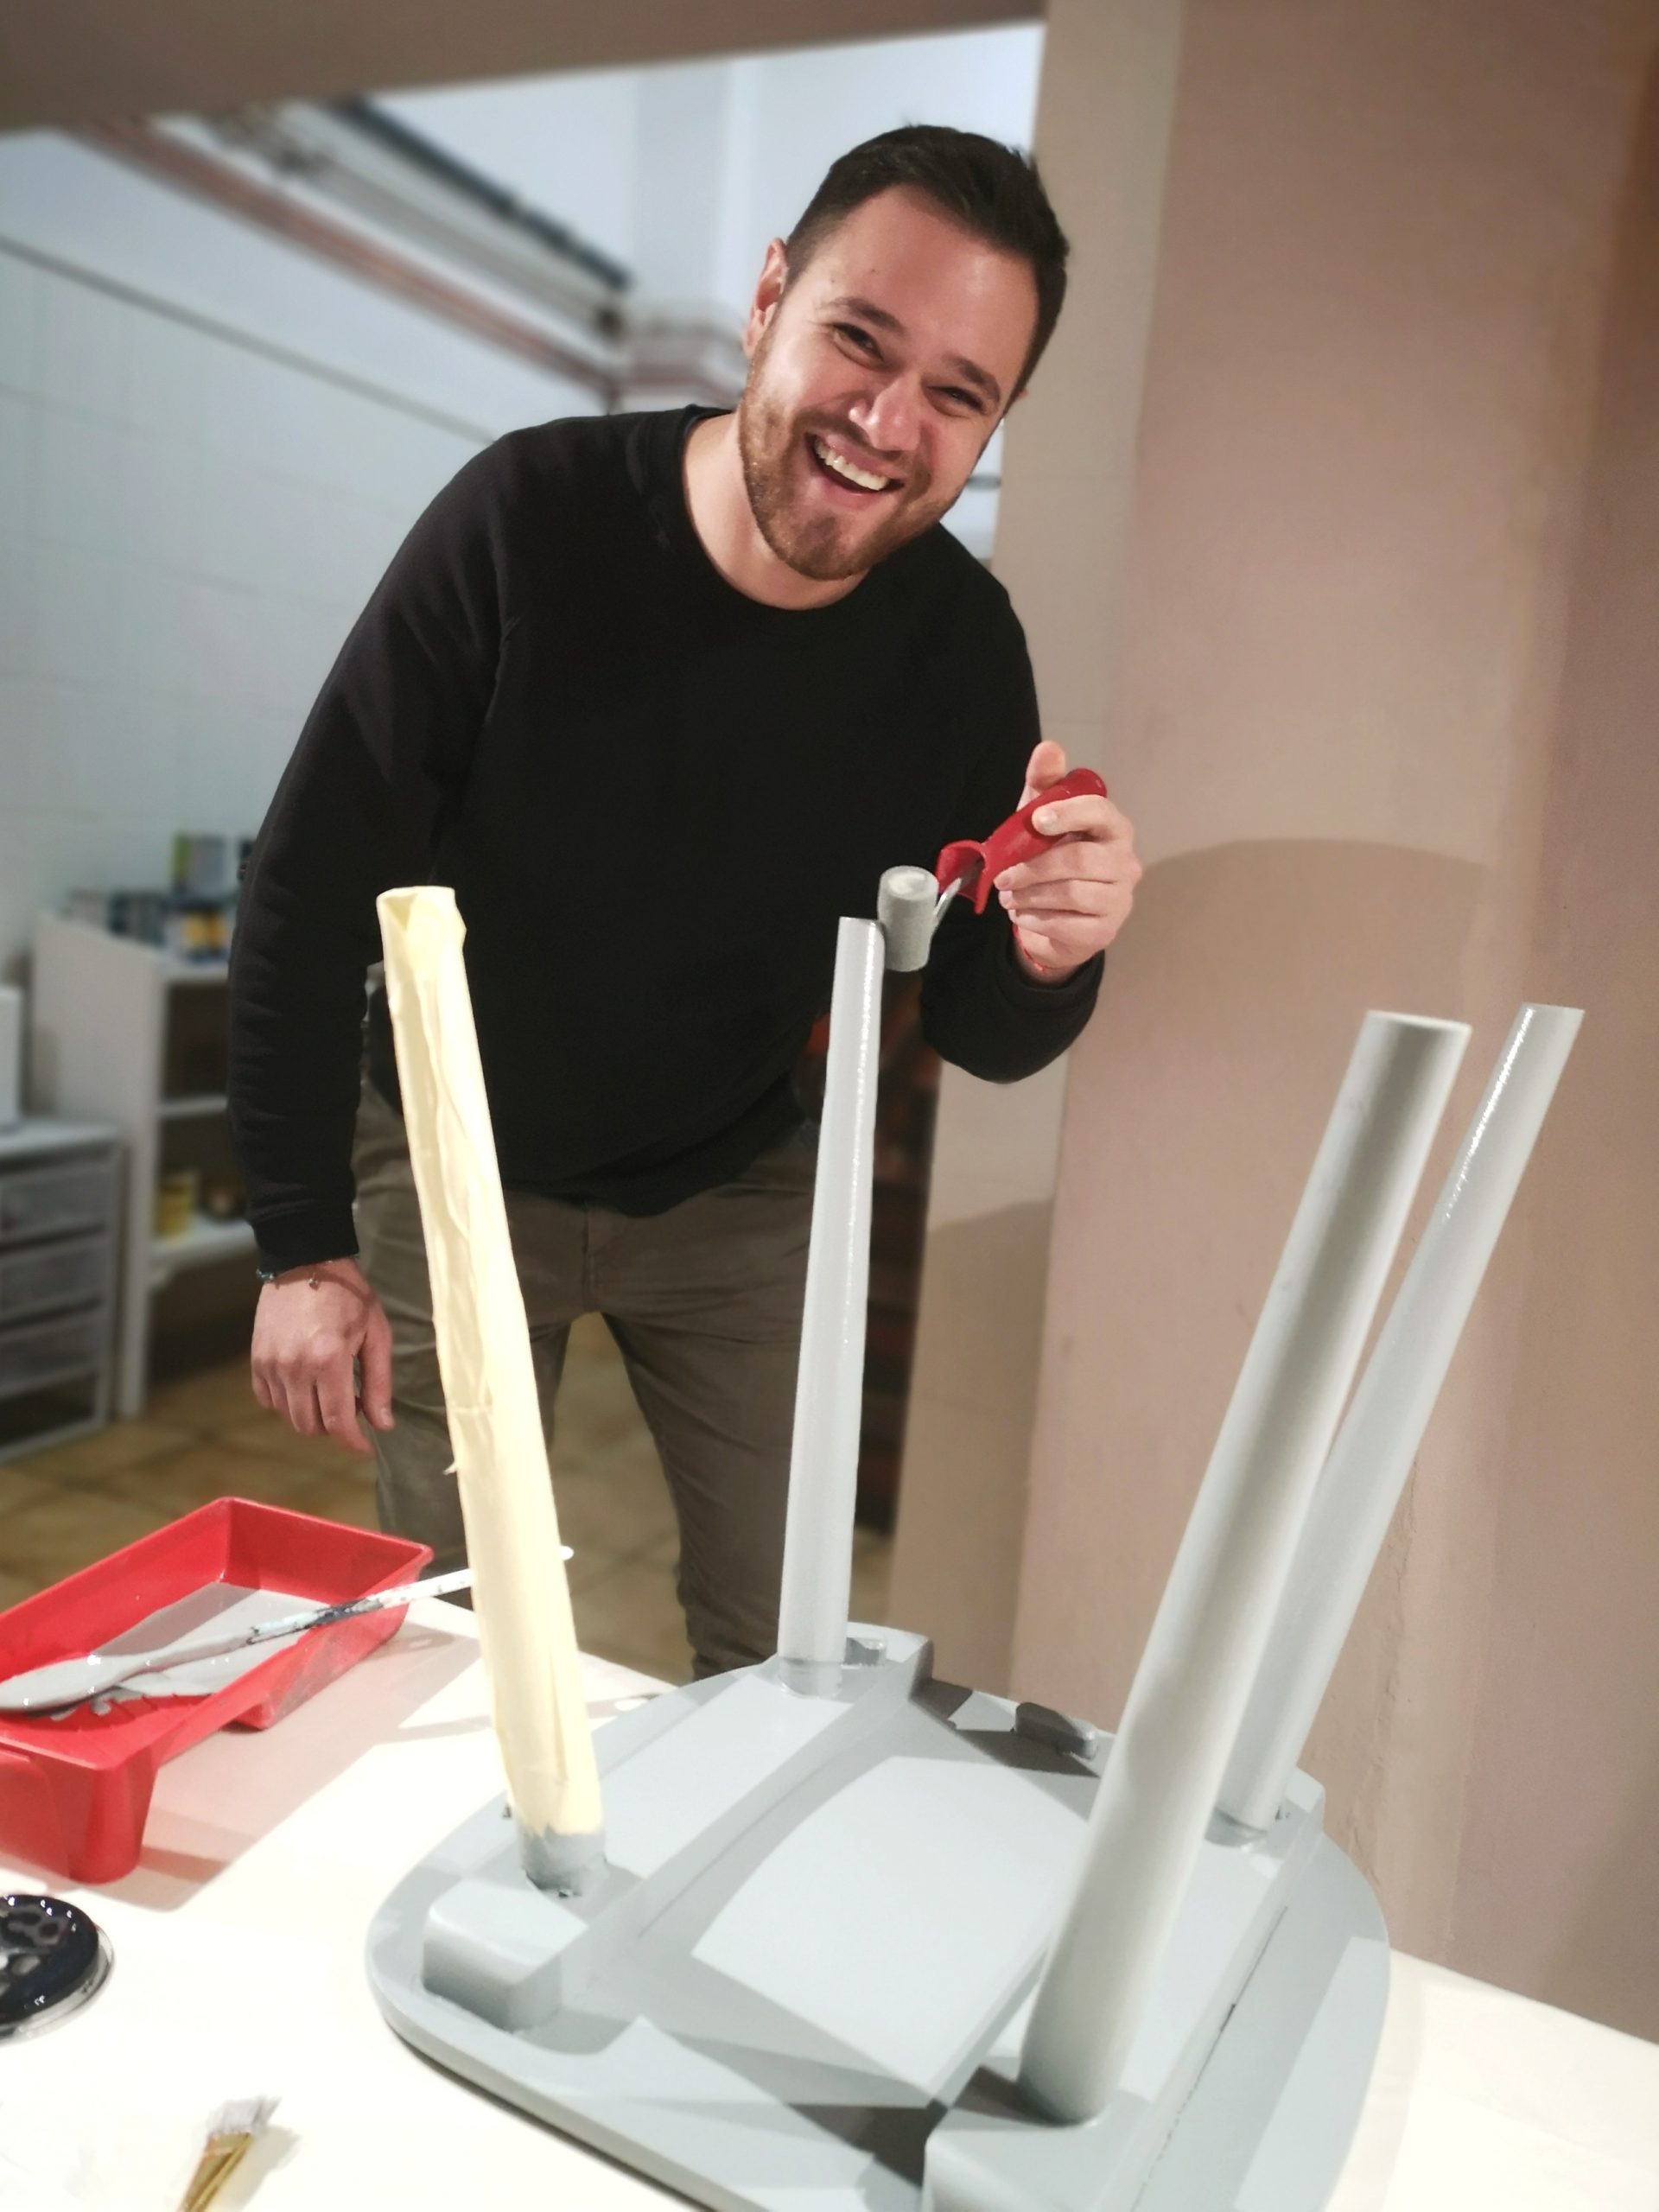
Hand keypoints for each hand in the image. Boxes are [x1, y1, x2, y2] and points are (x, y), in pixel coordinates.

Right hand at [250, 1256, 394, 1456]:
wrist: (306, 1261)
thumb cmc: (350, 1296)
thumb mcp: (377, 1334)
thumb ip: (379, 1383)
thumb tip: (382, 1425)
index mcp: (329, 1359)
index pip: (337, 1422)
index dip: (352, 1442)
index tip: (365, 1447)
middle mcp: (295, 1367)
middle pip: (310, 1426)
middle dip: (334, 1426)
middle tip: (351, 1404)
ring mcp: (271, 1364)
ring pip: (289, 1416)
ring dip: (312, 1414)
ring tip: (329, 1389)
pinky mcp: (257, 1360)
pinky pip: (269, 1400)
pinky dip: (288, 1402)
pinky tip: (305, 1382)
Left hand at [997, 740, 1141, 980]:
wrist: (1061, 918)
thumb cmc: (1054, 858)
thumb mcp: (1042, 821)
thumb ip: (1045, 785)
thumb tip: (1048, 747)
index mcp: (1114, 828)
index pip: (1101, 813)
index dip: (1069, 814)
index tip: (1037, 820)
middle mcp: (1125, 862)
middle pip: (1080, 861)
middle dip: (1033, 868)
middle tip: (1002, 876)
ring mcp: (1119, 899)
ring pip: (1071, 894)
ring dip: (1030, 895)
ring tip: (1008, 896)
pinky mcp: (1106, 930)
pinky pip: (1067, 924)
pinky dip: (1036, 919)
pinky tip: (1022, 914)